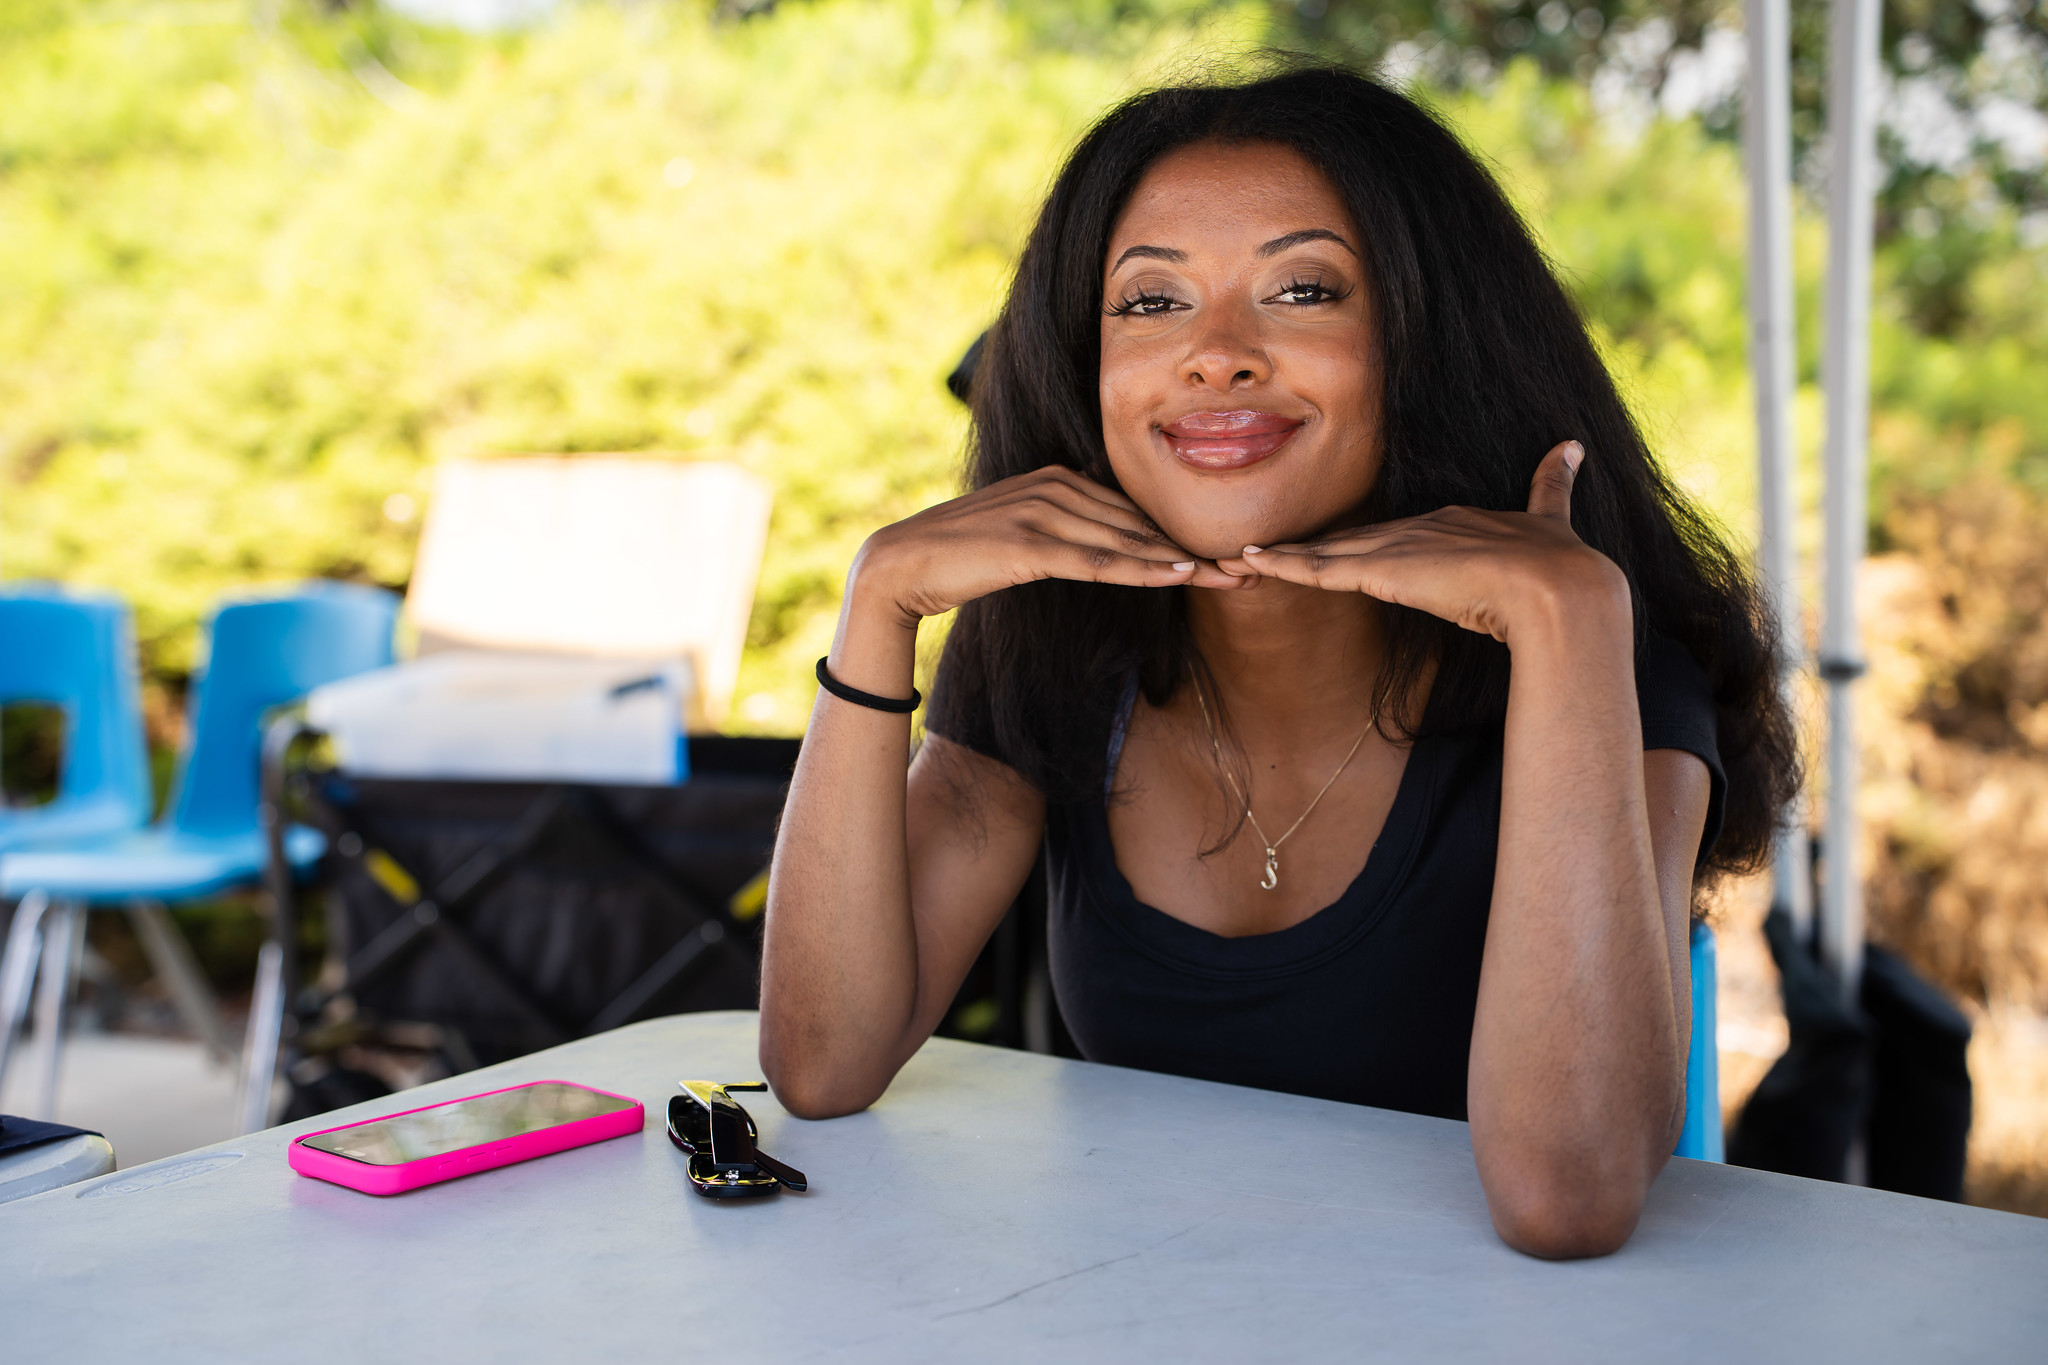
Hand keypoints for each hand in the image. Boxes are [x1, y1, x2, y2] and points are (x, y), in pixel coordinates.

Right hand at [854, 466, 1242, 623]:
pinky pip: (1098, 561)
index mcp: (1057, 479)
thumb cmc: (959, 558)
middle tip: (1253, 566)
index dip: (1180, 536)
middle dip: (1197, 547)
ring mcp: (1042, 513)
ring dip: (1184, 562)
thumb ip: (1061, 533)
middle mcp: (1056, 488)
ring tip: (1234, 576)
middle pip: (1140, 524)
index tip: (1227, 554)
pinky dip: (1143, 569)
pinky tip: (1181, 576)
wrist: (899, 567)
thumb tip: (1103, 547)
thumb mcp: (1019, 536)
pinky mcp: (1029, 545)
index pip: (1132, 512)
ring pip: (1128, 543)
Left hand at [1215, 441, 1626, 644]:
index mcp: (1448, 520)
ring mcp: (1397, 547)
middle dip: (1305, 545)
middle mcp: (1415, 527)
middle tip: (1260, 547)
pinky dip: (1284, 566)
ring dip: (1281, 557)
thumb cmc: (1558, 561)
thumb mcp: (1550, 519)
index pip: (1387, 535)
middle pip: (1347, 539)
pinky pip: (1321, 570)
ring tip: (1237, 557)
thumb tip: (1572, 445)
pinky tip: (1251, 563)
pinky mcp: (1383, 571)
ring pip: (1324, 553)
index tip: (1323, 548)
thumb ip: (1553, 485)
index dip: (1352, 543)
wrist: (1556, 586)